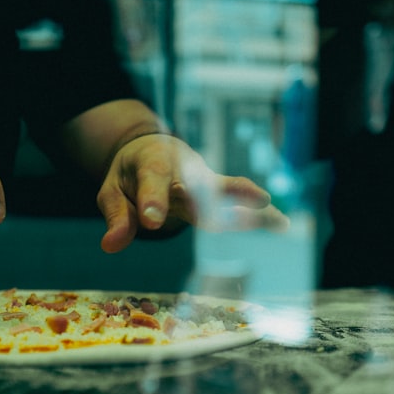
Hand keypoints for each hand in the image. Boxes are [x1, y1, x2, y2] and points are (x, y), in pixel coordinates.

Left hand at [96, 133, 289, 252]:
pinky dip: (258, 212)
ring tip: (273, 216)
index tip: (152, 220)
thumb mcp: (112, 190)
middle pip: (196, 186)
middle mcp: (183, 171)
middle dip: (208, 200)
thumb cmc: (131, 173)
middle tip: (219, 213)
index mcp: (151, 165)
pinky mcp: (218, 189)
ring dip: (248, 205)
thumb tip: (111, 246)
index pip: (152, 182)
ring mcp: (204, 180)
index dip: (152, 201)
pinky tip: (282, 223)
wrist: (153, 147)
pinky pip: (238, 199)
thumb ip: (116, 216)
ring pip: (226, 193)